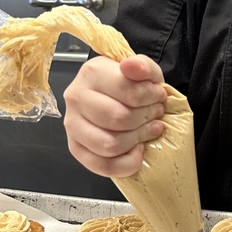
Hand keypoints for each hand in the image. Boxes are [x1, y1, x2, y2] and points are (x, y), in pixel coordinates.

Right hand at [63, 54, 166, 177]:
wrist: (114, 94)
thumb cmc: (129, 83)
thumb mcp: (143, 69)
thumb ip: (143, 66)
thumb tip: (131, 66)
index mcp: (92, 72)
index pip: (127, 91)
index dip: (151, 97)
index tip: (159, 96)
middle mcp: (76, 97)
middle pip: (119, 119)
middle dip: (146, 118)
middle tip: (155, 113)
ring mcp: (72, 125)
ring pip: (110, 144)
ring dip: (138, 140)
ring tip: (148, 130)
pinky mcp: (75, 148)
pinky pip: (102, 166)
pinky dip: (127, 163)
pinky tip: (138, 150)